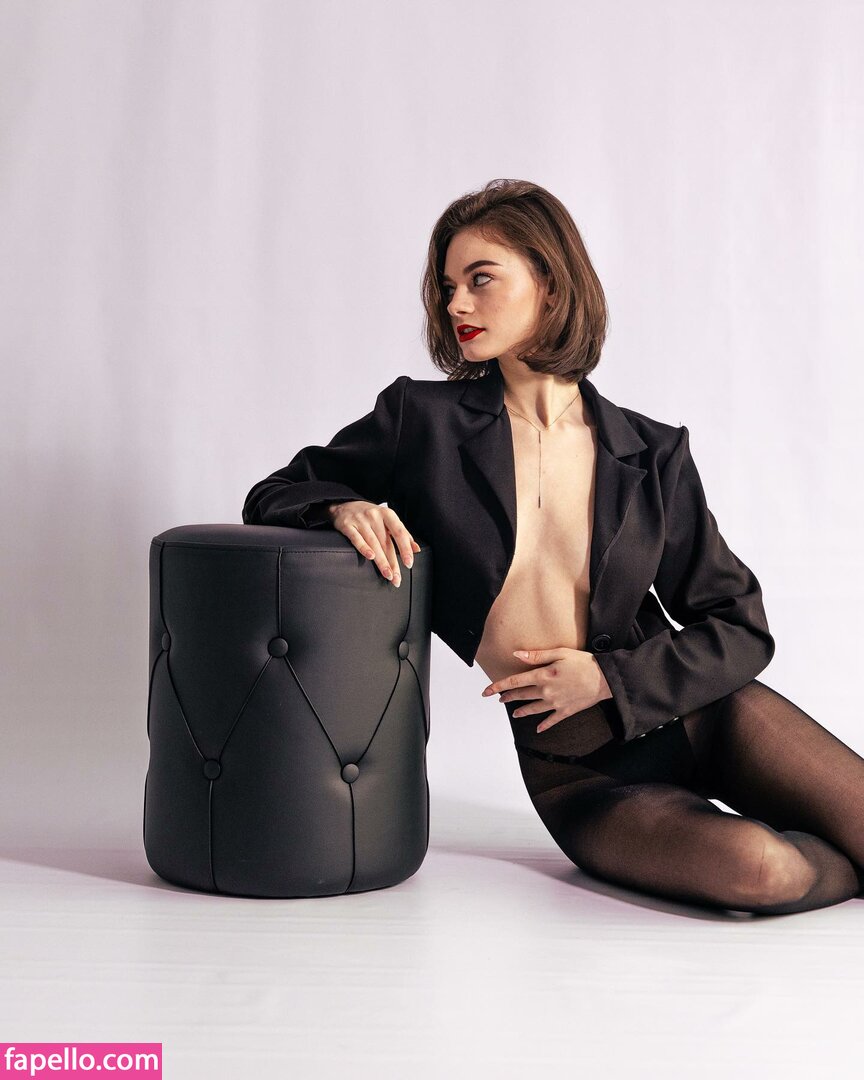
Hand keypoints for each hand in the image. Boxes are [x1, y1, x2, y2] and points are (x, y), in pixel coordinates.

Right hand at [329, 501, 420, 586]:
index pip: (399, 533)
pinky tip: (370, 557)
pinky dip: (364, 548)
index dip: (405, 549)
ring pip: (373, 543)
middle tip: (397, 578)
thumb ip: (401, 534)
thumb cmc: (370, 515)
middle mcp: (374, 516)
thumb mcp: (387, 520)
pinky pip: (356, 539)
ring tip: (388, 575)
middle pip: (386, 542)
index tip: (409, 563)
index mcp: (387, 514)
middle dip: (393, 562)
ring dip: (381, 561)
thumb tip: (416, 549)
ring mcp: (360, 521)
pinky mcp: (347, 526)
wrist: (344, 505)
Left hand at [481, 647, 613, 731]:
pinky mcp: (566, 711)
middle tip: (497, 699)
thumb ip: (537, 655)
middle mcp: (546, 691)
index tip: (487, 690)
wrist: (605, 679)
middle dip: (508, 697)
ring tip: (514, 713)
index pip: (515, 681)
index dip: (499, 686)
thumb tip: (517, 654)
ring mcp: (556, 703)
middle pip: (522, 695)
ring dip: (522, 711)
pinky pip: (552, 720)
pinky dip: (544, 725)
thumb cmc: (583, 662)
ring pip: (533, 709)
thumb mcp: (560, 653)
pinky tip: (538, 729)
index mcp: (543, 675)